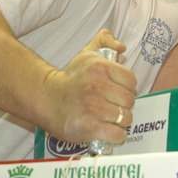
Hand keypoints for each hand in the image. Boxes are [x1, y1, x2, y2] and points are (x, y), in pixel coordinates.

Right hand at [40, 29, 135, 144]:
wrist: (47, 98)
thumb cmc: (71, 78)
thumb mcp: (86, 54)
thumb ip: (105, 41)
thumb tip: (122, 47)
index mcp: (100, 67)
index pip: (131, 80)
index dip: (128, 87)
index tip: (120, 91)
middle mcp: (97, 86)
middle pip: (129, 100)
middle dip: (125, 105)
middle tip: (115, 105)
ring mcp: (93, 108)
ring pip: (125, 118)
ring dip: (121, 121)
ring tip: (111, 118)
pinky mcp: (89, 127)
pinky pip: (117, 134)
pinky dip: (117, 135)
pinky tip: (109, 130)